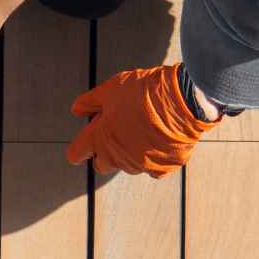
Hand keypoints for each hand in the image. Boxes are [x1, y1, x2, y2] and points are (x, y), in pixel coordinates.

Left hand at [67, 63, 219, 178]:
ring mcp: (139, 165)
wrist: (183, 99)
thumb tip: (76, 110)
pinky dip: (154, 158)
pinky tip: (160, 140)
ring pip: (127, 166)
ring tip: (142, 129)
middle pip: (101, 165)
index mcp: (99, 139)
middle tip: (117, 132)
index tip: (85, 143)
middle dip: (104, 152)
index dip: (79, 148)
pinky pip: (152, 169)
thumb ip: (89, 102)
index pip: (75, 154)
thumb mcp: (110, 89)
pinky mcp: (161, 168)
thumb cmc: (144, 92)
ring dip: (129, 153)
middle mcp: (116, 157)